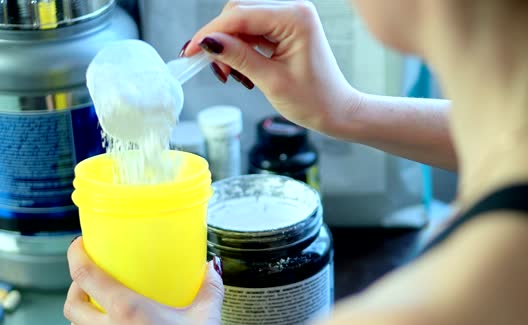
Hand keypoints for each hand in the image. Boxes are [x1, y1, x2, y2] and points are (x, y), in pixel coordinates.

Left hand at [63, 237, 227, 324]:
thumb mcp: (207, 314)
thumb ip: (209, 287)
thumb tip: (212, 267)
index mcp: (126, 309)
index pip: (85, 275)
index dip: (75, 255)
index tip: (79, 246)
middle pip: (72, 306)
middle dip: (76, 290)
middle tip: (90, 284)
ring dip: (78, 323)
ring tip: (92, 316)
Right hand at [183, 0, 360, 135]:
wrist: (337, 111)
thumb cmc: (314, 101)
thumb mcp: (271, 81)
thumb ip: (238, 57)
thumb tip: (207, 42)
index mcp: (295, 18)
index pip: (241, 16)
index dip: (211, 32)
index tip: (190, 51)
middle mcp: (293, 10)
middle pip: (239, 12)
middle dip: (220, 39)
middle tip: (215, 70)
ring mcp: (290, 17)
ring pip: (243, 21)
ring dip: (229, 45)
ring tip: (230, 74)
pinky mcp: (286, 28)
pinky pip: (253, 30)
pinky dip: (241, 48)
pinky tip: (240, 70)